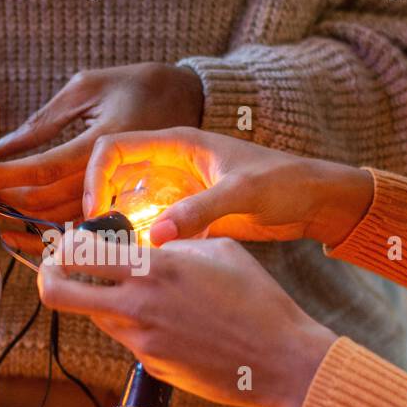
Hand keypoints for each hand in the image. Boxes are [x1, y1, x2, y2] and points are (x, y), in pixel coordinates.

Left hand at [0, 63, 203, 247]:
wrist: (190, 100)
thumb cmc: (135, 83)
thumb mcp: (87, 87)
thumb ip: (46, 120)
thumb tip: (3, 145)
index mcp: (106, 140)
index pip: (47, 166)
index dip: (8, 173)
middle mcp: (114, 175)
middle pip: (50, 200)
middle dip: (4, 199)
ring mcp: (120, 194)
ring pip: (61, 219)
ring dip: (19, 220)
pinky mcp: (121, 205)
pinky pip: (77, 227)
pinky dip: (44, 233)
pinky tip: (18, 234)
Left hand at [38, 235, 335, 406]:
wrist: (280, 360)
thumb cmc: (258, 299)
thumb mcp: (218, 250)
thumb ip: (174, 244)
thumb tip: (151, 245)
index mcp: (153, 270)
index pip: (78, 253)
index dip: (64, 245)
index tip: (70, 242)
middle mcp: (137, 307)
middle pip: (58, 294)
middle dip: (48, 277)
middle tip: (58, 270)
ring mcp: (141, 342)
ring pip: (96, 317)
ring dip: (102, 302)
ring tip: (137, 292)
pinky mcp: (151, 367)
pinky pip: (129, 340)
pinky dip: (137, 326)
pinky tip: (174, 322)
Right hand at [85, 127, 374, 247]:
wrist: (315, 201)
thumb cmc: (285, 183)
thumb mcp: (242, 193)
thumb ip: (199, 211)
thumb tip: (156, 237)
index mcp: (178, 144)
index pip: (114, 148)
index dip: (95, 176)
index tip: (94, 211)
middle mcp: (170, 164)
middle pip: (112, 177)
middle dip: (96, 204)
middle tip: (91, 240)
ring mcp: (176, 190)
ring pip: (127, 202)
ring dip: (114, 225)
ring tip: (106, 255)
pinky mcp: (186, 214)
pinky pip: (149, 224)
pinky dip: (137, 240)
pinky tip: (134, 262)